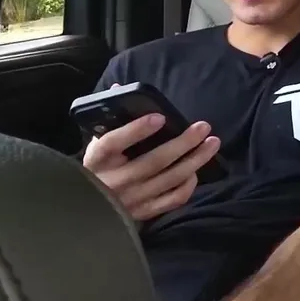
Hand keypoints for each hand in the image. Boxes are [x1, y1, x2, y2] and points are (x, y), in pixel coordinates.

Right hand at [82, 110, 220, 220]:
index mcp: (99, 159)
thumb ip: (110, 119)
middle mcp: (117, 180)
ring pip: (171, 179)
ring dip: (196, 160)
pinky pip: (174, 199)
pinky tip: (196, 171)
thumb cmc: (96, 170)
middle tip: (204, 127)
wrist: (87, 211)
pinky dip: (188, 184)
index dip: (137, 129)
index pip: (115, 142)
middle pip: (155, 161)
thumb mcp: (95, 144)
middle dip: (184, 143)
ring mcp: (133, 198)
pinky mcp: (145, 212)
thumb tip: (119, 88)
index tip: (160, 117)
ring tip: (213, 143)